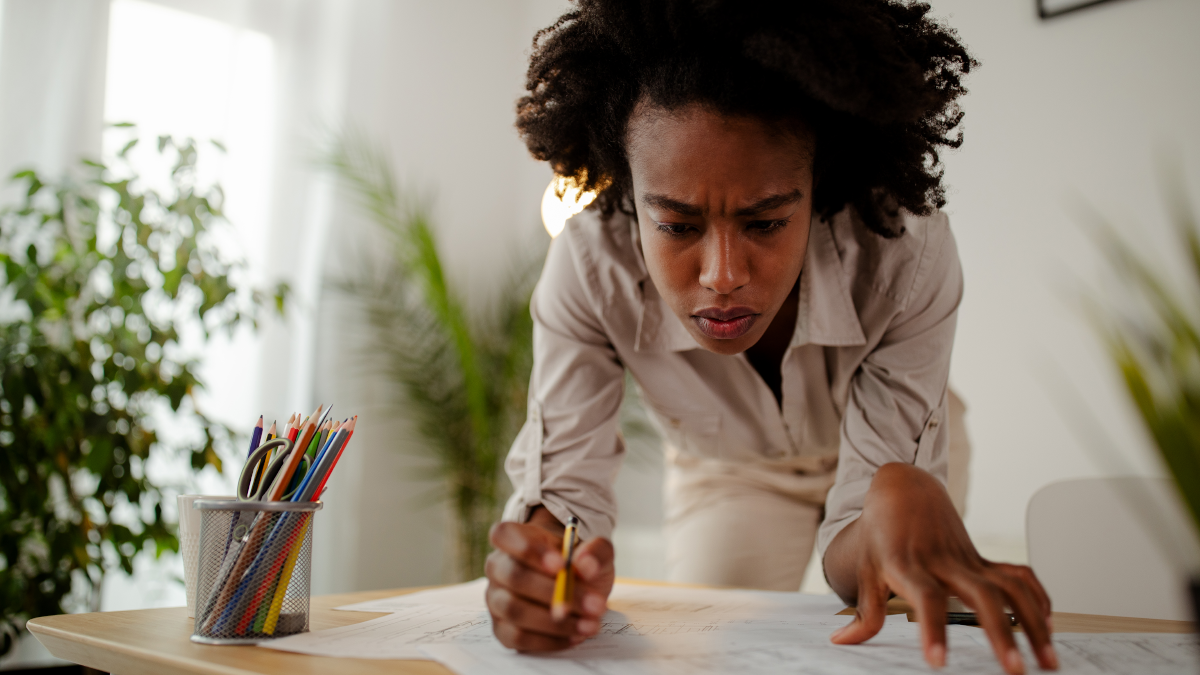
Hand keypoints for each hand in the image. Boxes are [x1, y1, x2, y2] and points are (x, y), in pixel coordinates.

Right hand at [485, 507, 615, 650]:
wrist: (576, 586)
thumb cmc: (578, 563)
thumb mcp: (596, 551)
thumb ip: (595, 552)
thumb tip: (587, 565)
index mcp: (514, 538)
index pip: (503, 534)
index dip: (528, 549)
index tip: (561, 565)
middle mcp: (498, 567)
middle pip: (514, 577)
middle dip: (554, 593)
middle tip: (593, 604)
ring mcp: (496, 600)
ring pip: (515, 611)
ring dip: (556, 622)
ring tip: (590, 624)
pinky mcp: (502, 629)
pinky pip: (518, 637)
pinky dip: (549, 640)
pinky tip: (575, 636)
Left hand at [825, 463, 1055, 673]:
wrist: (904, 489)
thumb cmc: (882, 533)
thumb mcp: (866, 568)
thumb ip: (864, 611)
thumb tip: (841, 642)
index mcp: (909, 566)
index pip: (924, 599)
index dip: (932, 629)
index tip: (938, 662)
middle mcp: (944, 562)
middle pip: (981, 596)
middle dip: (1001, 635)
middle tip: (1015, 672)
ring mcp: (969, 559)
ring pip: (1011, 587)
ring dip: (1034, 623)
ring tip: (1048, 662)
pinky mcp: (984, 559)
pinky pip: (1019, 575)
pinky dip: (1038, 597)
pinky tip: (1048, 625)